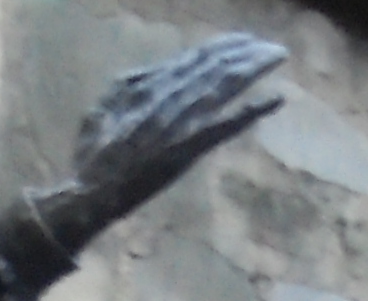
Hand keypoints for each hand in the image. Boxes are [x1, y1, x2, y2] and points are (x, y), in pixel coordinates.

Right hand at [52, 36, 287, 245]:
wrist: (91, 192)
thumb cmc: (92, 157)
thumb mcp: (102, 108)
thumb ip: (128, 85)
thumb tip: (149, 70)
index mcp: (147, 85)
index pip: (192, 58)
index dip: (220, 47)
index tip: (241, 40)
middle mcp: (167, 97)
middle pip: (214, 65)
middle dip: (244, 50)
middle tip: (268, 45)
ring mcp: (180, 122)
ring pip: (225, 85)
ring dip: (254, 68)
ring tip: (276, 56)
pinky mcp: (189, 148)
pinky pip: (227, 124)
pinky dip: (253, 110)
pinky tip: (276, 98)